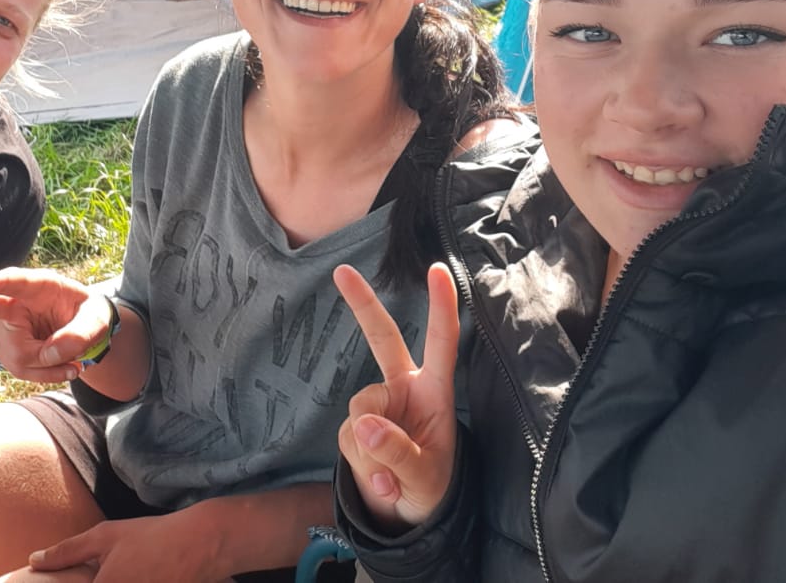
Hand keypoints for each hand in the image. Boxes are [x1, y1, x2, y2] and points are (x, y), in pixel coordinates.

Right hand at [0, 268, 110, 385]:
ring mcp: (7, 327)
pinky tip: (63, 368)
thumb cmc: (90, 315)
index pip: (16, 281)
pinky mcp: (7, 348)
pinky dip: (45, 374)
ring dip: (47, 365)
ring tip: (74, 362)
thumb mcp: (97, 320)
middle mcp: (17, 303)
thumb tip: (51, 353)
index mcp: (40, 285)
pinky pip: (21, 368)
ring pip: (16, 354)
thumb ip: (80, 334)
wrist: (84, 329)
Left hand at [28, 515, 229, 582]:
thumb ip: (66, 552)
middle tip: (105, 569)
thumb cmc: (151, 538)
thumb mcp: (104, 537)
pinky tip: (133, 575)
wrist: (201, 545)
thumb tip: (33, 561)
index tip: (62, 581)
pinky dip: (129, 582)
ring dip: (110, 581)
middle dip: (89, 582)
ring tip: (119, 570)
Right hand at [333, 262, 458, 528]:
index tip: (438, 270)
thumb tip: (364, 425)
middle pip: (382, 339)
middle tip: (342, 271)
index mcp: (435, 391)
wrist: (406, 516)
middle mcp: (404, 389)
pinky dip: (362, 466)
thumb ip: (398, 452)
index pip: (442, 344)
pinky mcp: (354, 427)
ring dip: (371, 452)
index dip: (442, 307)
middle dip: (362, 304)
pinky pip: (348, 438)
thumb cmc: (432, 489)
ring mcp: (377, 407)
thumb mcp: (425, 478)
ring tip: (392, 481)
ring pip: (360, 411)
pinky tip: (380, 483)